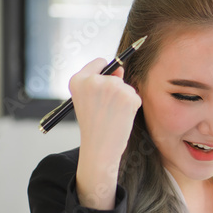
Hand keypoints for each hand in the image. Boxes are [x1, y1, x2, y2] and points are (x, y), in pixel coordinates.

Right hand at [71, 60, 141, 208]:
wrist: (99, 149)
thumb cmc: (94, 127)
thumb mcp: (88, 101)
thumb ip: (101, 81)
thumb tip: (120, 69)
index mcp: (77, 80)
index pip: (98, 63)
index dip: (104, 73)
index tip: (105, 85)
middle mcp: (93, 80)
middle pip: (115, 76)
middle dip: (115, 91)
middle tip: (106, 111)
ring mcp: (111, 86)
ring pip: (126, 87)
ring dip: (124, 100)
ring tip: (112, 116)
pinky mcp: (127, 95)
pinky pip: (135, 96)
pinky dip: (132, 107)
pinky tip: (121, 118)